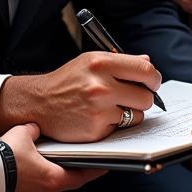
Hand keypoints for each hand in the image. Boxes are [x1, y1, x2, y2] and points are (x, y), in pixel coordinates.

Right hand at [0, 52, 161, 141]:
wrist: (39, 103)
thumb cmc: (66, 81)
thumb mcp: (89, 62)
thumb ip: (119, 62)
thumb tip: (147, 63)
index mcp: (100, 63)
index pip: (145, 70)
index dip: (153, 78)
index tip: (152, 83)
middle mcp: (100, 85)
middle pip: (146, 96)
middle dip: (142, 98)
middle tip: (130, 97)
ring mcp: (99, 109)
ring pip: (137, 115)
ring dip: (129, 113)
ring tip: (109, 107)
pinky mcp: (96, 129)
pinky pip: (122, 128)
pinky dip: (114, 124)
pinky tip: (98, 117)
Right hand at [0, 123, 104, 191]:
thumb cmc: (3, 161)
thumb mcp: (23, 134)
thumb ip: (35, 131)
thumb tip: (36, 129)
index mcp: (54, 179)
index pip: (84, 175)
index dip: (96, 169)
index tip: (105, 165)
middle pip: (65, 181)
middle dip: (65, 170)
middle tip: (68, 159)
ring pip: (47, 187)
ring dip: (46, 176)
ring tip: (37, 162)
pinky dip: (32, 182)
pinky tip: (23, 171)